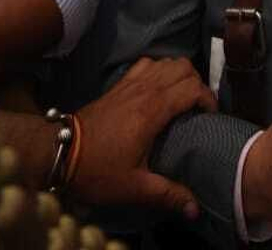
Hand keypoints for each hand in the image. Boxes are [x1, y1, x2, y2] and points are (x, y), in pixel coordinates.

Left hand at [65, 57, 217, 216]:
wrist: (60, 153)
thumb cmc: (98, 170)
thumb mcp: (134, 187)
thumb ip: (168, 195)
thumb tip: (195, 210)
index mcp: (152, 110)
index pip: (192, 88)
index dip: (208, 99)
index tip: (210, 118)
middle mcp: (143, 89)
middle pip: (183, 67)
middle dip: (198, 83)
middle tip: (199, 108)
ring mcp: (129, 83)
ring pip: (166, 61)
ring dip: (180, 74)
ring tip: (183, 98)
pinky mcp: (118, 85)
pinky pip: (147, 64)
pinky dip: (160, 70)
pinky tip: (159, 90)